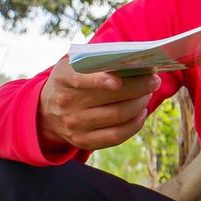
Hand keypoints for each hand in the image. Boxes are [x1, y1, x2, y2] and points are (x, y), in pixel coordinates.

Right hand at [39, 56, 160, 151]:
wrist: (47, 110)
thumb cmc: (72, 80)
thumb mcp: (75, 64)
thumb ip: (97, 59)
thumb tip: (134, 60)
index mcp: (63, 78)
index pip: (81, 79)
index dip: (100, 80)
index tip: (118, 81)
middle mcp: (67, 103)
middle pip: (112, 97)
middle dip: (140, 87)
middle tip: (153, 80)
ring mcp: (74, 125)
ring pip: (118, 116)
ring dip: (140, 104)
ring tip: (148, 94)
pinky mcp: (83, 142)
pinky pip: (116, 136)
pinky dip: (135, 124)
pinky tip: (141, 113)